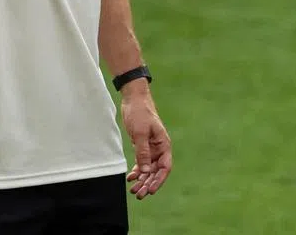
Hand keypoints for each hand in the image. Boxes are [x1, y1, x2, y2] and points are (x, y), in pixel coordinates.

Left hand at [121, 84, 171, 199]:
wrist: (134, 99)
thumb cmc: (140, 113)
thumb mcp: (141, 133)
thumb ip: (143, 152)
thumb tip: (145, 171)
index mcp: (164, 144)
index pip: (165, 167)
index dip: (159, 180)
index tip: (150, 190)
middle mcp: (159, 148)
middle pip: (156, 171)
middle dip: (148, 183)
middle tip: (139, 194)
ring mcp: (150, 148)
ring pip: (148, 169)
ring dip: (142, 180)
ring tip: (133, 190)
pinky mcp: (142, 146)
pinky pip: (141, 163)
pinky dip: (137, 171)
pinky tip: (130, 178)